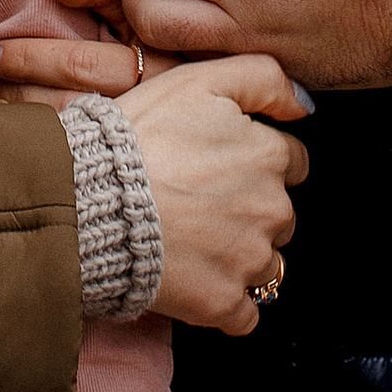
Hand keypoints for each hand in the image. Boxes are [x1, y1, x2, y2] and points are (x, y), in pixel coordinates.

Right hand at [115, 55, 308, 334]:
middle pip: (279, 214)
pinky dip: (226, 303)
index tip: (219, 166)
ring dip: (238, 256)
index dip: (255, 161)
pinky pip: (244, 313)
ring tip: (190, 241)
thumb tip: (303, 105)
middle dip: (249, 210)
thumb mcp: (198, 80)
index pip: (291, 162)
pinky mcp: (223, 302)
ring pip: (264, 263)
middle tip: (198, 202)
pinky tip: (194, 282)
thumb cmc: (138, 136)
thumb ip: (262, 78)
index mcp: (270, 156)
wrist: (88, 199)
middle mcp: (272, 210)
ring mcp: (249, 260)